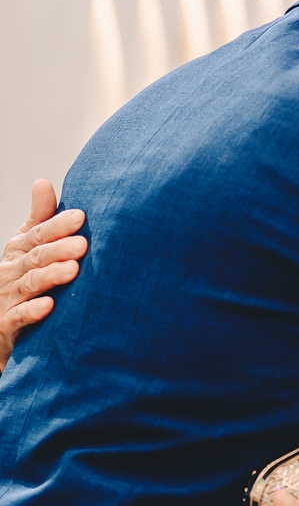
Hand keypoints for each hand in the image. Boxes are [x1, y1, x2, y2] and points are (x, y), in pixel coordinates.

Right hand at [0, 180, 86, 370]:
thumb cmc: (17, 279)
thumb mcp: (25, 247)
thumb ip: (38, 219)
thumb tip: (43, 181)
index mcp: (17, 251)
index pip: (37, 235)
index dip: (57, 225)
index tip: (81, 216)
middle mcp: (10, 271)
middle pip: (36, 257)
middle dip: (59, 249)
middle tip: (84, 244)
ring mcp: (7, 297)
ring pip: (30, 284)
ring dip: (51, 276)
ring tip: (73, 270)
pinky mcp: (6, 324)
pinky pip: (18, 317)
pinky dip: (32, 311)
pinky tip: (50, 306)